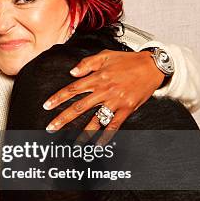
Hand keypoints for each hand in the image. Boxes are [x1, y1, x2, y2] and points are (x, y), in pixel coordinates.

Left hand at [43, 50, 164, 142]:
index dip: (58, 98)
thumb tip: (71, 72)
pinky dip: (106, 136)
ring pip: (95, 120)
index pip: (72, 89)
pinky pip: (114, 125)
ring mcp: (115, 101)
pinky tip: (98, 145)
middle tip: (51, 128)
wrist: (153, 66)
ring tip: (72, 142)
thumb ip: (87, 63)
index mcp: (97, 77)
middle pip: (79, 107)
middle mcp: (104, 90)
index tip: (46, 106)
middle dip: (63, 118)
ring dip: (83, 132)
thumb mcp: (105, 55)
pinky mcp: (127, 109)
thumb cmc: (128, 60)